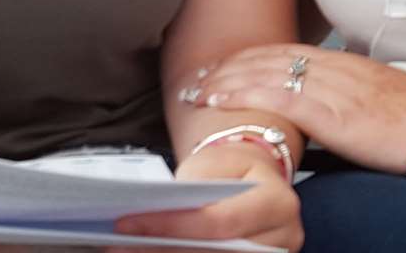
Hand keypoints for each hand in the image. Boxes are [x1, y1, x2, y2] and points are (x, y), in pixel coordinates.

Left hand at [111, 147, 300, 251]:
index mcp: (276, 201)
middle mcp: (283, 237)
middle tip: (122, 247)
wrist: (258, 178)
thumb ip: (192, 188)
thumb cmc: (235, 168)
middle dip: (165, 251)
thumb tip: (155, 214)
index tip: (128, 224)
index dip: (171, 227)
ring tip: (133, 251)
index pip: (218, 222)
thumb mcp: (215, 162)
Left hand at [190, 45, 405, 175]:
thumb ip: (349, 101)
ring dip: (224, 79)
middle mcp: (337, 67)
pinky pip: (276, 96)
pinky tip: (217, 99)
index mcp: (348, 64)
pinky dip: (241, 94)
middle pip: (269, 55)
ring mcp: (334, 87)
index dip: (249, 57)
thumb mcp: (380, 103)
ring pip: (265, 71)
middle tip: (196, 75)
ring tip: (195, 88)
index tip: (223, 66)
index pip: (286, 51)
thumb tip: (326, 116)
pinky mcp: (333, 112)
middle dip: (228, 65)